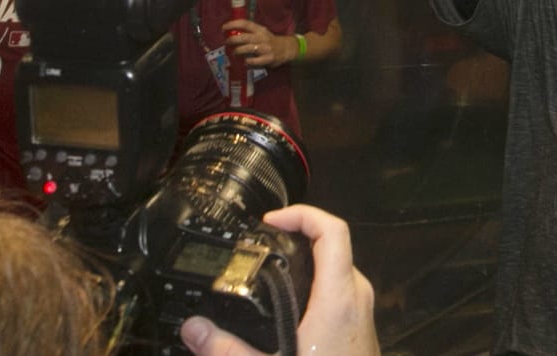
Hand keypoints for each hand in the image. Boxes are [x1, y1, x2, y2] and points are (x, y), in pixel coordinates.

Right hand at [180, 205, 378, 355]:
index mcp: (339, 298)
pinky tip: (288, 304)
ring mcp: (362, 313)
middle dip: (299, 238)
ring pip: (338, 270)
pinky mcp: (359, 329)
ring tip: (271, 268)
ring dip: (307, 263)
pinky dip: (315, 285)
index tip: (272, 220)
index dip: (303, 214)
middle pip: (334, 247)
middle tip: (264, 242)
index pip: (333, 231)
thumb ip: (228, 351)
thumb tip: (194, 329)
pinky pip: (340, 292)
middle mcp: (356, 299)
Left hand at [222, 19, 292, 67]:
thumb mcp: (261, 33)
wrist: (287, 49)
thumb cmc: (270, 40)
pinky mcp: (268, 59)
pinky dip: (247, 62)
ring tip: (234, 53)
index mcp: (259, 29)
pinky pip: (254, 61)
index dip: (232, 24)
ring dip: (237, 51)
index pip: (245, 23)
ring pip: (247, 49)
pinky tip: (245, 62)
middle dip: (232, 40)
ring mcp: (265, 48)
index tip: (223, 28)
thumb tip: (231, 35)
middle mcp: (262, 37)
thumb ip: (249, 33)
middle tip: (227, 42)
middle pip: (243, 37)